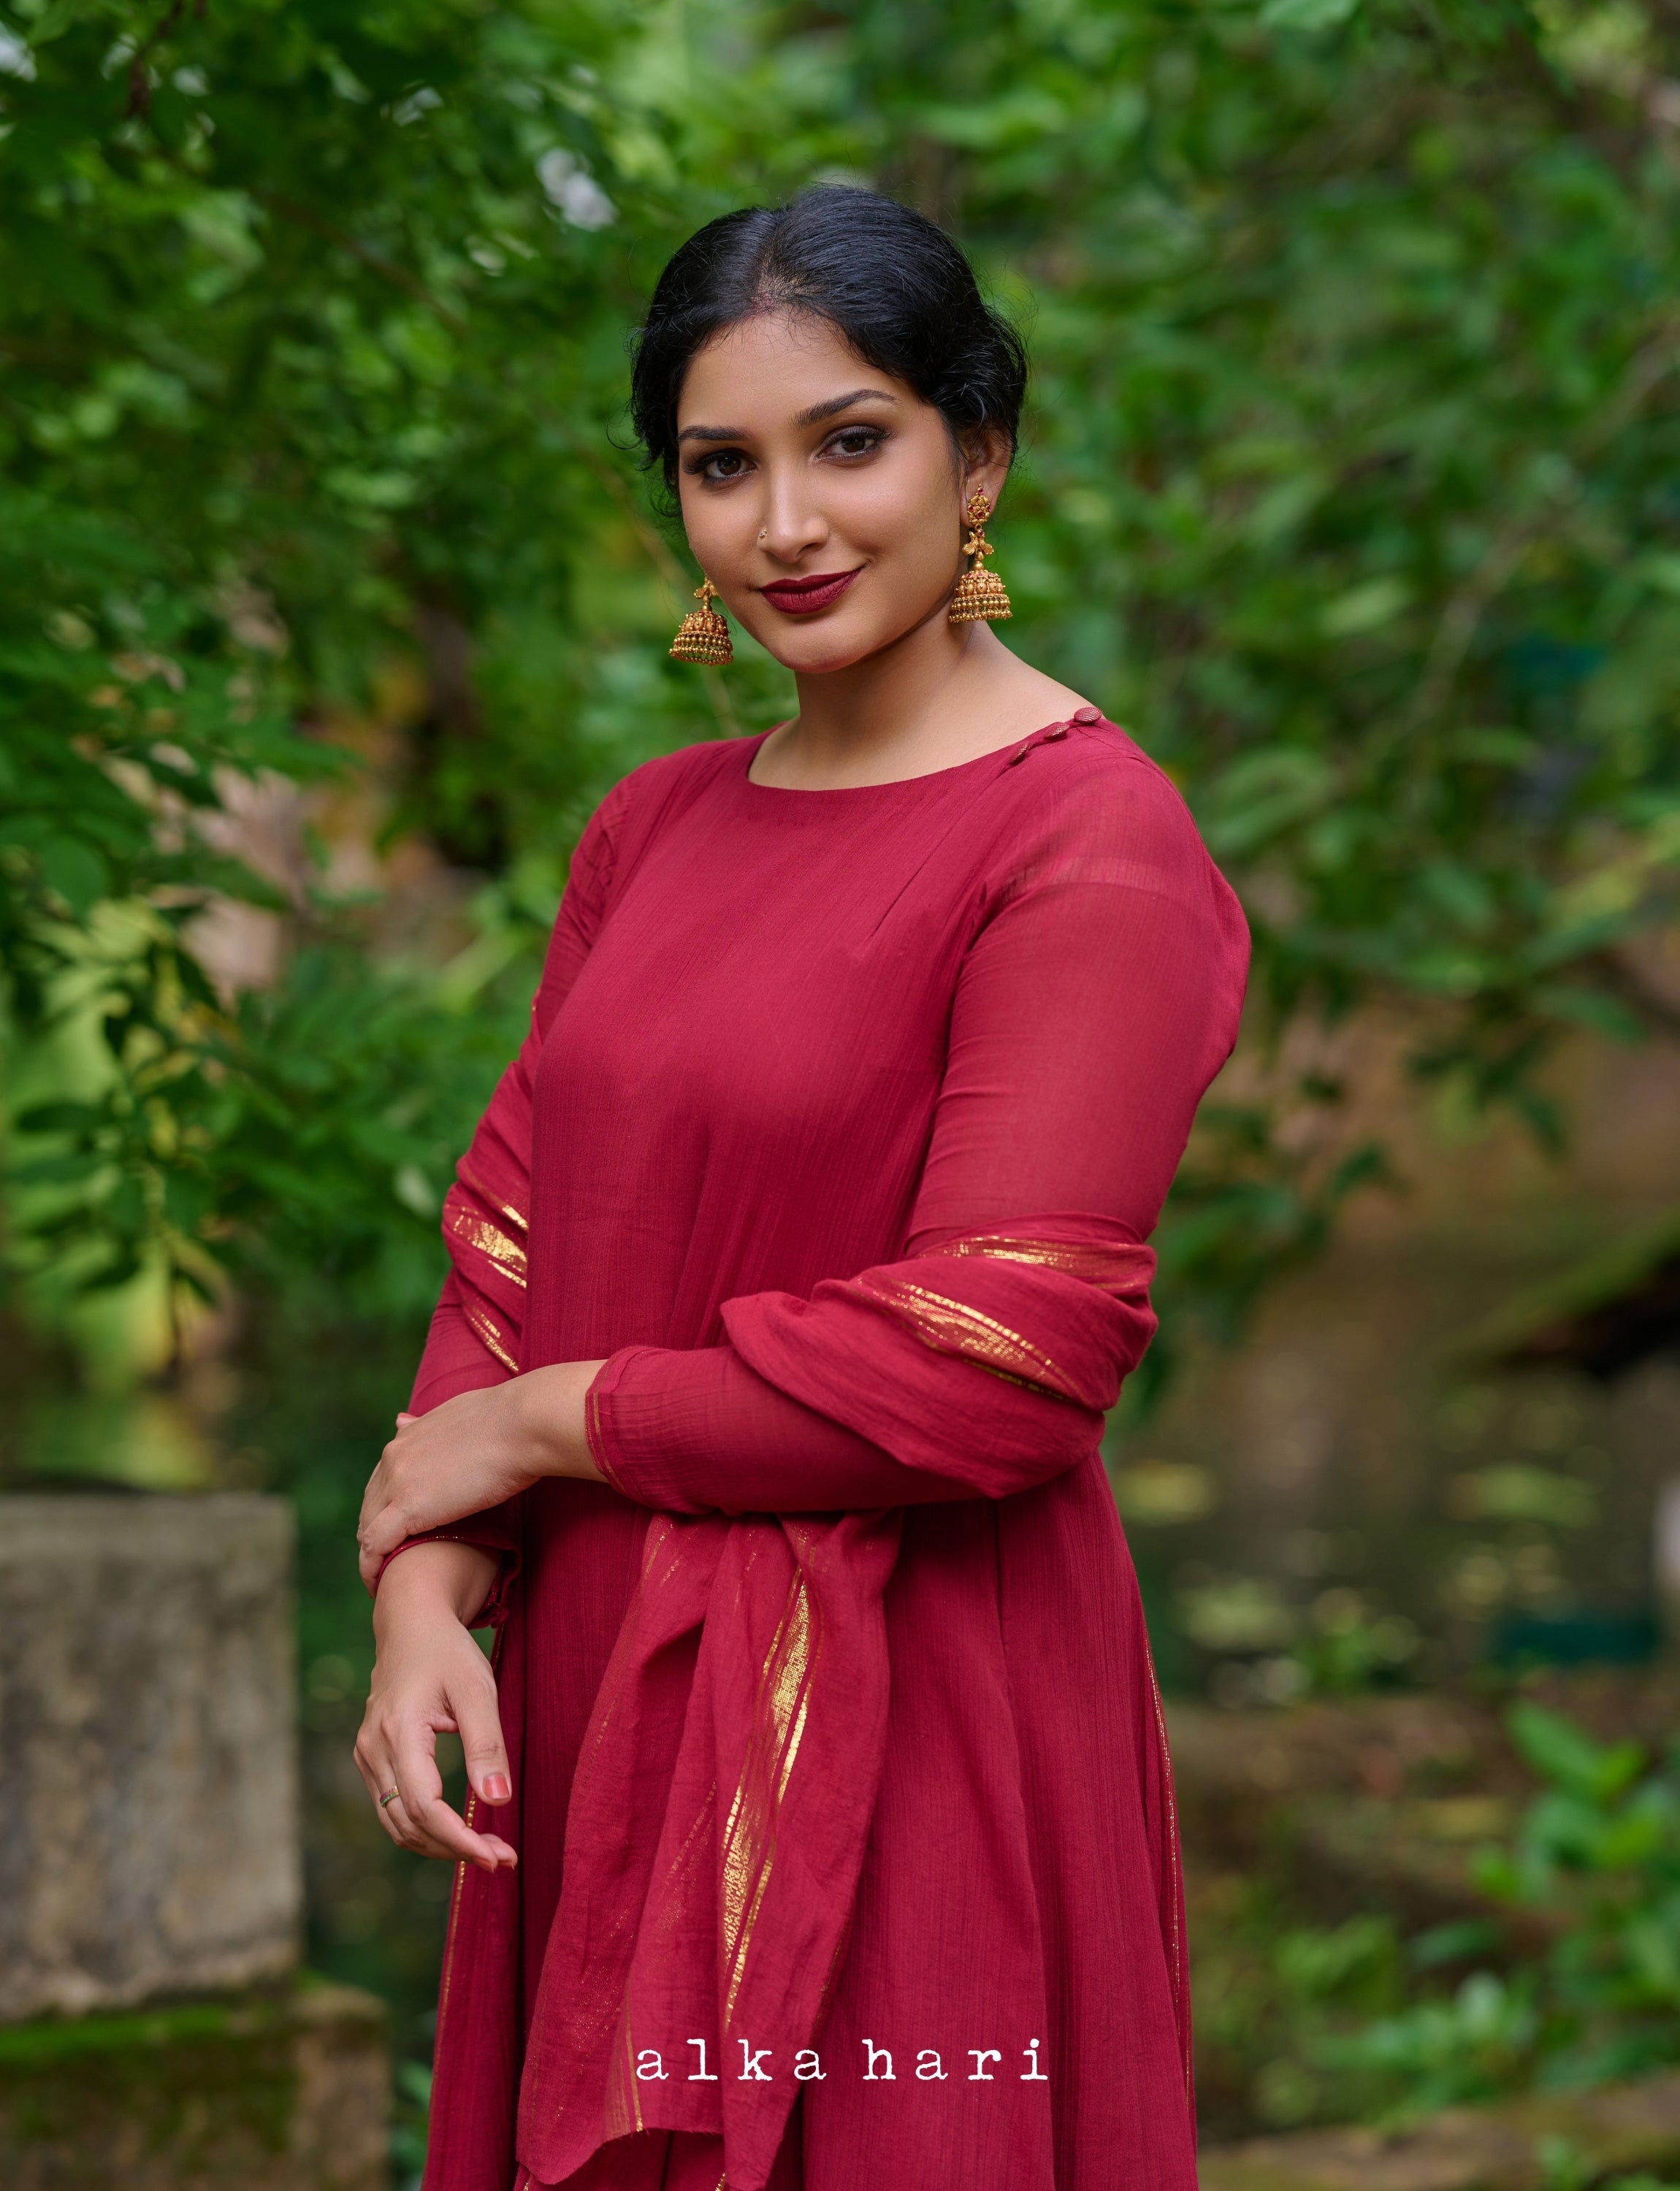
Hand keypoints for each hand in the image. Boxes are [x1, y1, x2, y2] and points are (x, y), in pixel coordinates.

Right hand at [354, 1542, 518, 1870]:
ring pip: (397, 1823)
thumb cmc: (448, 1652)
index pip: (425, 1808)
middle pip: (409, 1824)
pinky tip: (460, 1829)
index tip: (498, 1857)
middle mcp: (373, 1749)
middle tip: (504, 1859)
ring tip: (488, 1850)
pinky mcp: (371, 1757)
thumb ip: (487, 1745)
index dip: (461, 1840)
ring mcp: (367, 1755)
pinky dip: (425, 1827)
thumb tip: (498, 1802)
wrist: (410, 1622)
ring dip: (440, 1844)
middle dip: (456, 1849)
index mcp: (398, 1732)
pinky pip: (393, 1807)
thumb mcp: (478, 1690)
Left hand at [357, 1360, 605, 1590]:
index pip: (382, 1480)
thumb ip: (425, 1425)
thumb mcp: (455, 1416)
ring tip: (384, 1578)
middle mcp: (394, 1458)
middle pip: (370, 1506)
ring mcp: (397, 1483)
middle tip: (388, 1561)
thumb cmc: (508, 1421)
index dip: (386, 1508)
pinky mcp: (409, 1508)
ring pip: (368, 1527)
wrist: (521, 1426)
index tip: (397, 1532)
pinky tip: (379, 1585)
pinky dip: (372, 1568)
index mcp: (406, 1438)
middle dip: (376, 1534)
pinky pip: (376, 1546)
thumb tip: (400, 1421)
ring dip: (372, 1554)